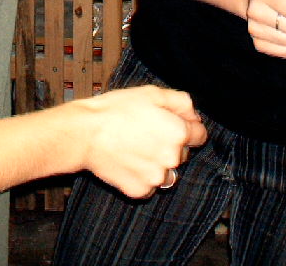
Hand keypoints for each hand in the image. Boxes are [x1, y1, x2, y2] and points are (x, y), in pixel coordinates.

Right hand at [73, 85, 206, 197]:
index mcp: (178, 133)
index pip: (200, 135)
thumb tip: (195, 116)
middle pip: (183, 154)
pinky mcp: (140, 191)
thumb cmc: (116, 110)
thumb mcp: (151, 93)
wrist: (85, 133)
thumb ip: (181, 103)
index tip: (172, 125)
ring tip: (136, 149)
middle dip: (170, 145)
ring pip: (168, 172)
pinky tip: (128, 162)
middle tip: (146, 133)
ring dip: (158, 164)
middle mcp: (173, 158)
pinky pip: (150, 186)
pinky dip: (142, 176)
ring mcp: (157, 178)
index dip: (188, 127)